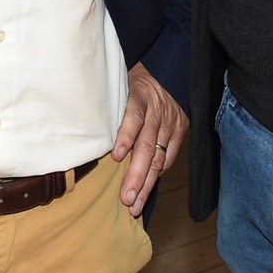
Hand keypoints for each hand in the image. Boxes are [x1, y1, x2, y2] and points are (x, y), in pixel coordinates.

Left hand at [110, 63, 187, 215]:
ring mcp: (171, 121)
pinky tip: (150, 186)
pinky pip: (170, 155)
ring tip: (136, 204)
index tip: (116, 156)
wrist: (164, 68)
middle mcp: (157, 111)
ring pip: (159, 157)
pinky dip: (160, 171)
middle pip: (147, 146)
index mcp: (139, 96)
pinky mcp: (181, 128)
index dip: (125, 137)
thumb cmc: (131, 82)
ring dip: (147, 183)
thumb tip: (91, 137)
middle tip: (126, 198)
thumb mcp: (118, 87)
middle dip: (136, 176)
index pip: (133, 118)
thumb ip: (110, 109)